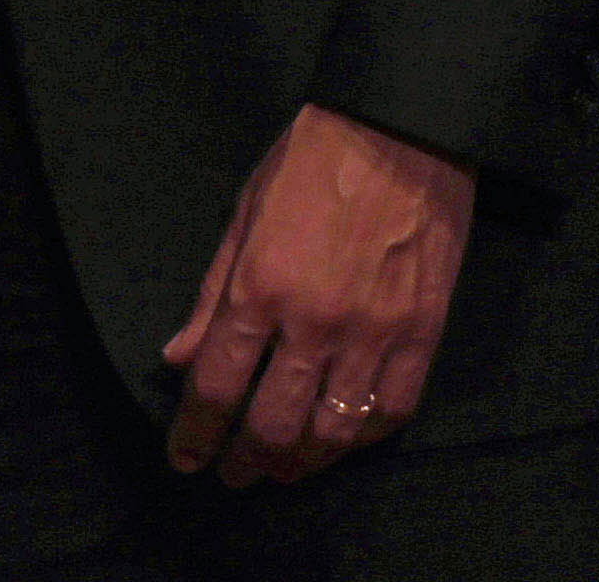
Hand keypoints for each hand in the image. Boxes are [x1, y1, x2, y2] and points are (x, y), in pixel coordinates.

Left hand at [160, 105, 472, 486]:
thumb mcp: (244, 212)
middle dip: (244, 461)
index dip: (194, 432)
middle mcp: (313, 322)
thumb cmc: (312, 157)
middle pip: (272, 426)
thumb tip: (177, 358)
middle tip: (233, 474)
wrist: (401, 124)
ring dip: (301, 463)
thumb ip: (211, 294)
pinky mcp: (422, 332)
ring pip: (333, 433)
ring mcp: (373, 332)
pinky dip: (364, 438)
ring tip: (283, 471)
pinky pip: (392, 411)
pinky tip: (344, 439)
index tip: (184, 457)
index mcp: (259, 287)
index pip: (215, 385)